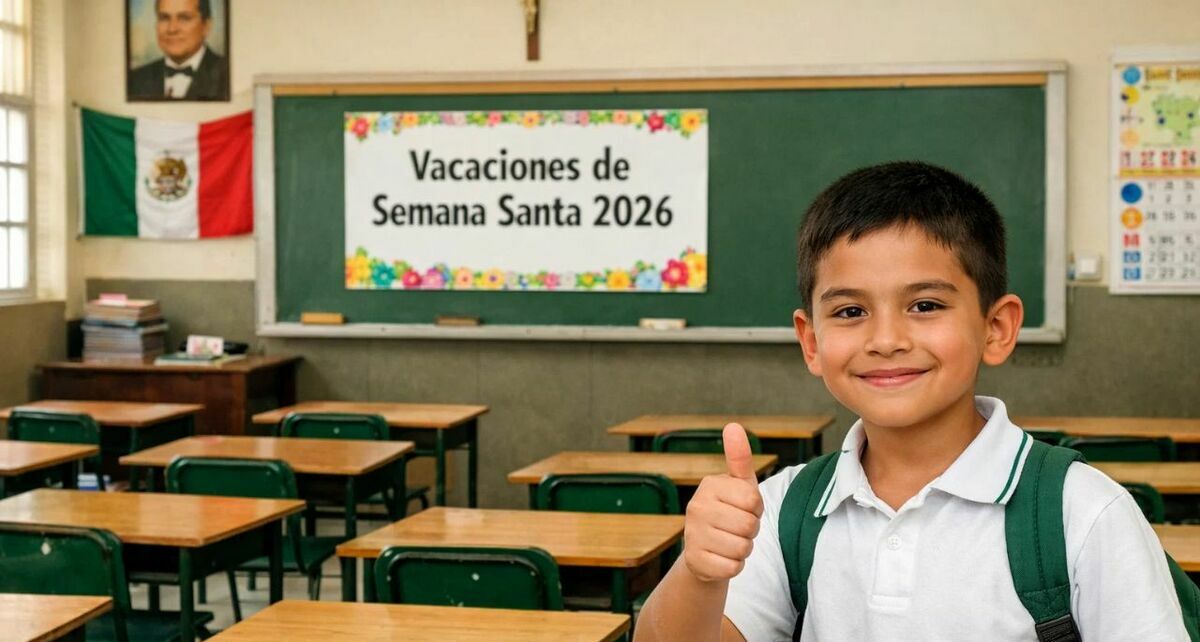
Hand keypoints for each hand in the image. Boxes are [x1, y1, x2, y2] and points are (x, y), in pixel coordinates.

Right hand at [683, 423, 764, 582]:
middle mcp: (696, 507)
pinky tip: (722, 557)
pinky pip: (733, 567)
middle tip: (736, 528)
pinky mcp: (694, 561)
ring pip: (743, 548)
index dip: (756, 509)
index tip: (743, 509)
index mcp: (709, 485)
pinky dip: (734, 566)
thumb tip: (733, 425)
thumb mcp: (738, 485)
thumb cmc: (729, 511)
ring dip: (743, 549)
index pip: (754, 501)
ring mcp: (692, 535)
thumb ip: (739, 457)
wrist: (705, 550)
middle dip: (751, 530)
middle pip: (749, 526)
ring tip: (729, 542)